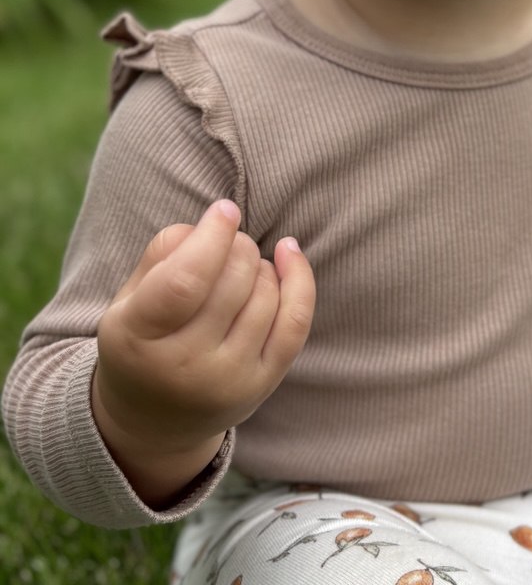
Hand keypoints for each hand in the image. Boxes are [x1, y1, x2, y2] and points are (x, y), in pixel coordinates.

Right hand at [93, 200, 315, 504]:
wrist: (154, 424)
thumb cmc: (142, 341)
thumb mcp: (128, 299)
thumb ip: (162, 253)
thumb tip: (217, 221)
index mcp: (138, 338)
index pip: (185, 282)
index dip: (213, 236)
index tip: (225, 210)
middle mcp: (185, 367)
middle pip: (232, 282)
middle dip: (237, 244)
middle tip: (226, 241)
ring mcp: (228, 381)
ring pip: (265, 296)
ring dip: (259, 263)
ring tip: (240, 263)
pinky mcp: (262, 385)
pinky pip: (295, 323)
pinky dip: (299, 279)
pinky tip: (288, 253)